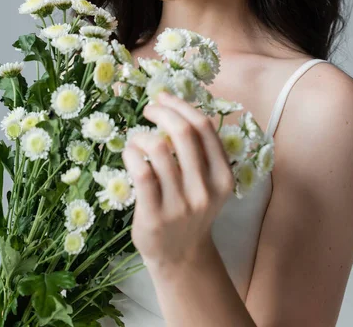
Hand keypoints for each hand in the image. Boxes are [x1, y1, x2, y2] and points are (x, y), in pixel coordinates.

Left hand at [121, 92, 234, 268]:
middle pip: (183, 132)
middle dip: (162, 111)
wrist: (181, 256)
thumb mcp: (208, 183)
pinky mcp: (154, 215)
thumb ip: (200, 152)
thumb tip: (175, 107)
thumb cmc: (191, 209)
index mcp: (222, 176)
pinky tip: (130, 153)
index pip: (204, 127)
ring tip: (138, 139)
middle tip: (149, 109)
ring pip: (158, 149)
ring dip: (143, 135)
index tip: (165, 97)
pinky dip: (132, 153)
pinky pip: (140, 172)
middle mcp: (204, 189)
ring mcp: (180, 204)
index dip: (182, 105)